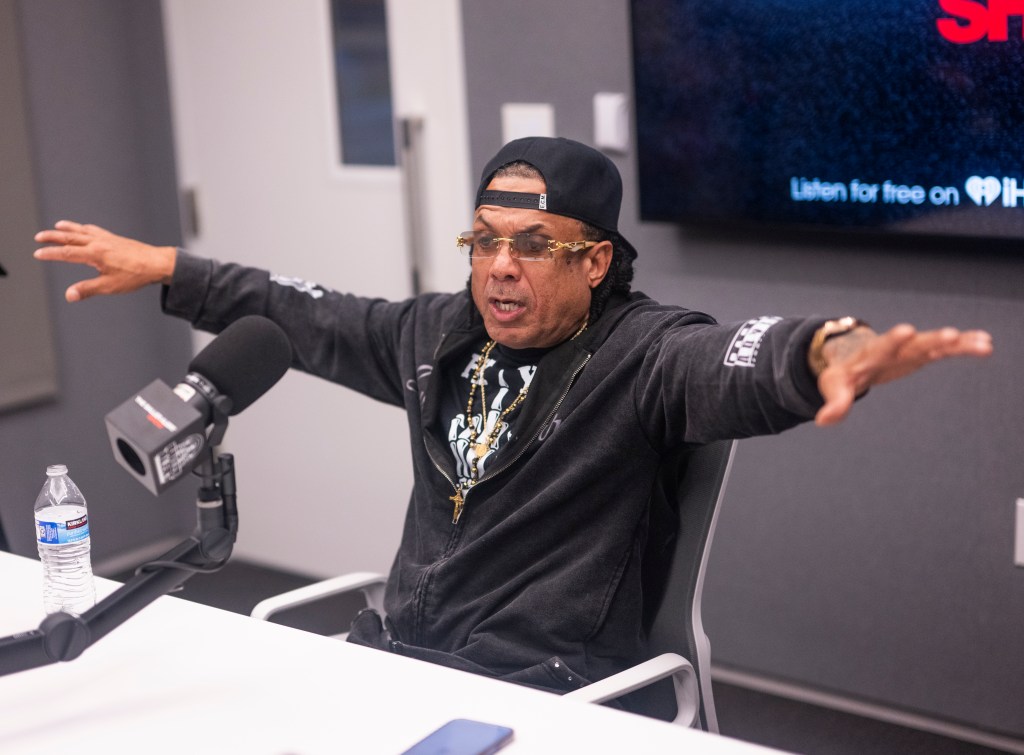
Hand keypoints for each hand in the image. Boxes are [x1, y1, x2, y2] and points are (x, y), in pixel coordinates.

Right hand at [34, 220, 176, 301]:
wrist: (157, 263)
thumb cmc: (136, 275)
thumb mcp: (110, 286)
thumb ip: (87, 290)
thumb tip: (69, 296)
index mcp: (95, 254)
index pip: (66, 253)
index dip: (50, 253)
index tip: (37, 253)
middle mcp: (98, 243)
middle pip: (70, 237)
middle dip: (52, 237)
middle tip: (38, 237)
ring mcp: (107, 239)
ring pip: (82, 231)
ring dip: (67, 229)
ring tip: (56, 227)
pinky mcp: (114, 238)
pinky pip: (94, 230)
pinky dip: (84, 228)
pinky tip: (83, 229)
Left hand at [814, 323, 992, 426]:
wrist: (853, 355)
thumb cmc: (843, 373)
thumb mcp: (834, 387)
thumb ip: (834, 403)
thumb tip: (823, 420)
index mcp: (870, 354)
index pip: (881, 346)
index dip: (893, 339)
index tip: (907, 330)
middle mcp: (894, 347)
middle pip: (914, 343)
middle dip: (931, 339)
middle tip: (951, 335)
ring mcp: (910, 348)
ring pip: (936, 343)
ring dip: (958, 343)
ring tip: (982, 343)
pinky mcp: (922, 353)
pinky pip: (946, 349)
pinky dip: (963, 346)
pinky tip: (985, 344)